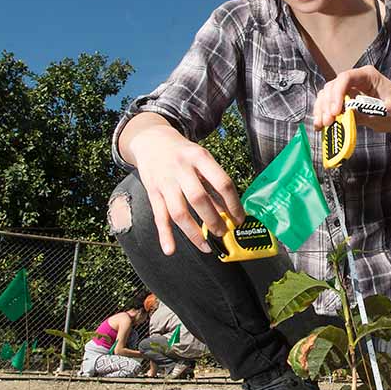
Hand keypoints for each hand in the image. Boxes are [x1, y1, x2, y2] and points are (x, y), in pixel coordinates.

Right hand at [124, 118, 243, 255]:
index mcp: (200, 158)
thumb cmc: (183, 153)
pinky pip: (159, 216)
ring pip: (179, 212)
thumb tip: (230, 211)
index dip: (233, 204)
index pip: (222, 183)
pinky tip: (171, 249)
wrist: (151, 140)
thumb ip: (213, 183)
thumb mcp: (201, 160)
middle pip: (199, 199)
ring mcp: (165, 182)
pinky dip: (165, 235)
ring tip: (206, 246)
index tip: (239, 219)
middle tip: (223, 233)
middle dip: (214, 220)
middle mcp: (181, 169)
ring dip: (194, 233)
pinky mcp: (152, 192)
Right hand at [313, 65, 390, 132]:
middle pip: (333, 87)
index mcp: (367, 75)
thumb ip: (365, 112)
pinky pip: (331, 104)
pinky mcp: (348, 101)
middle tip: (327, 122)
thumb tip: (344, 115)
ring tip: (322, 125)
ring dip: (322, 110)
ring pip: (328, 95)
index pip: (345, 78)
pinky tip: (321, 126)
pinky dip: (324, 114)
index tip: (336, 112)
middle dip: (327, 105)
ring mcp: (350, 90)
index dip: (337, 95)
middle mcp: (356, 79)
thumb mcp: (385, 112)